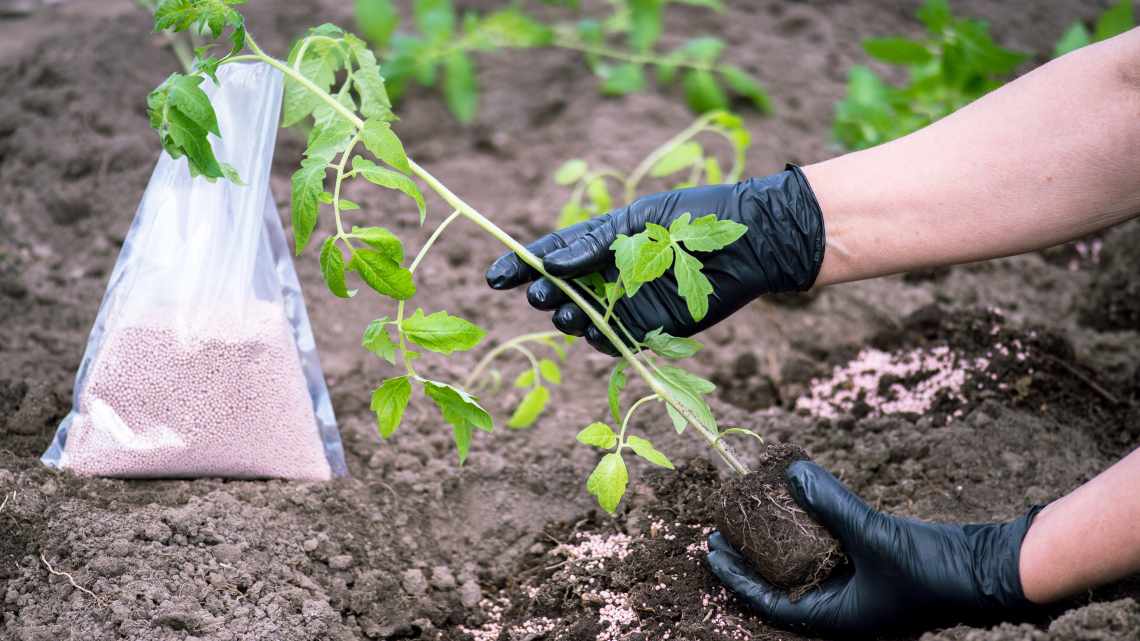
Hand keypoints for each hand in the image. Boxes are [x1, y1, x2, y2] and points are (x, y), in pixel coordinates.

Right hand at [484, 167, 824, 354]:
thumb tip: (550, 263)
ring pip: (582, 319)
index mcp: (604, 239)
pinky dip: (600, 338)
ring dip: (569, 318)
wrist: (752, 243)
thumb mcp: (641, 221)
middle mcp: (611, 273)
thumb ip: (595, 243)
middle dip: (545, 294)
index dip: (520, 266)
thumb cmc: (698, 219)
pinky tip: (596, 330)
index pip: (551, 254)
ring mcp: (629, 302)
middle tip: (541, 296)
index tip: (493, 277)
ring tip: (567, 313)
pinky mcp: (651, 328)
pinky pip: (614, 340)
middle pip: (561, 290)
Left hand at [706, 461, 1042, 636]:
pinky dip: (809, 535)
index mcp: (836, 618)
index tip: (711, 550)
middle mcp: (842, 608)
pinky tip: (796, 510)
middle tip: (721, 531)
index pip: (768, 603)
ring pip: (804, 569)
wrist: (988, 570)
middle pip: (780, 586)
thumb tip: (791, 472)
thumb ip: (831, 505)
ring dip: (776, 546)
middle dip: (750, 561)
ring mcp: (858, 590)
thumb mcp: (873, 535)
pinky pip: (828, 555)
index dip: (736, 579)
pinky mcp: (873, 569)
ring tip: (751, 518)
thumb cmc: (932, 569)